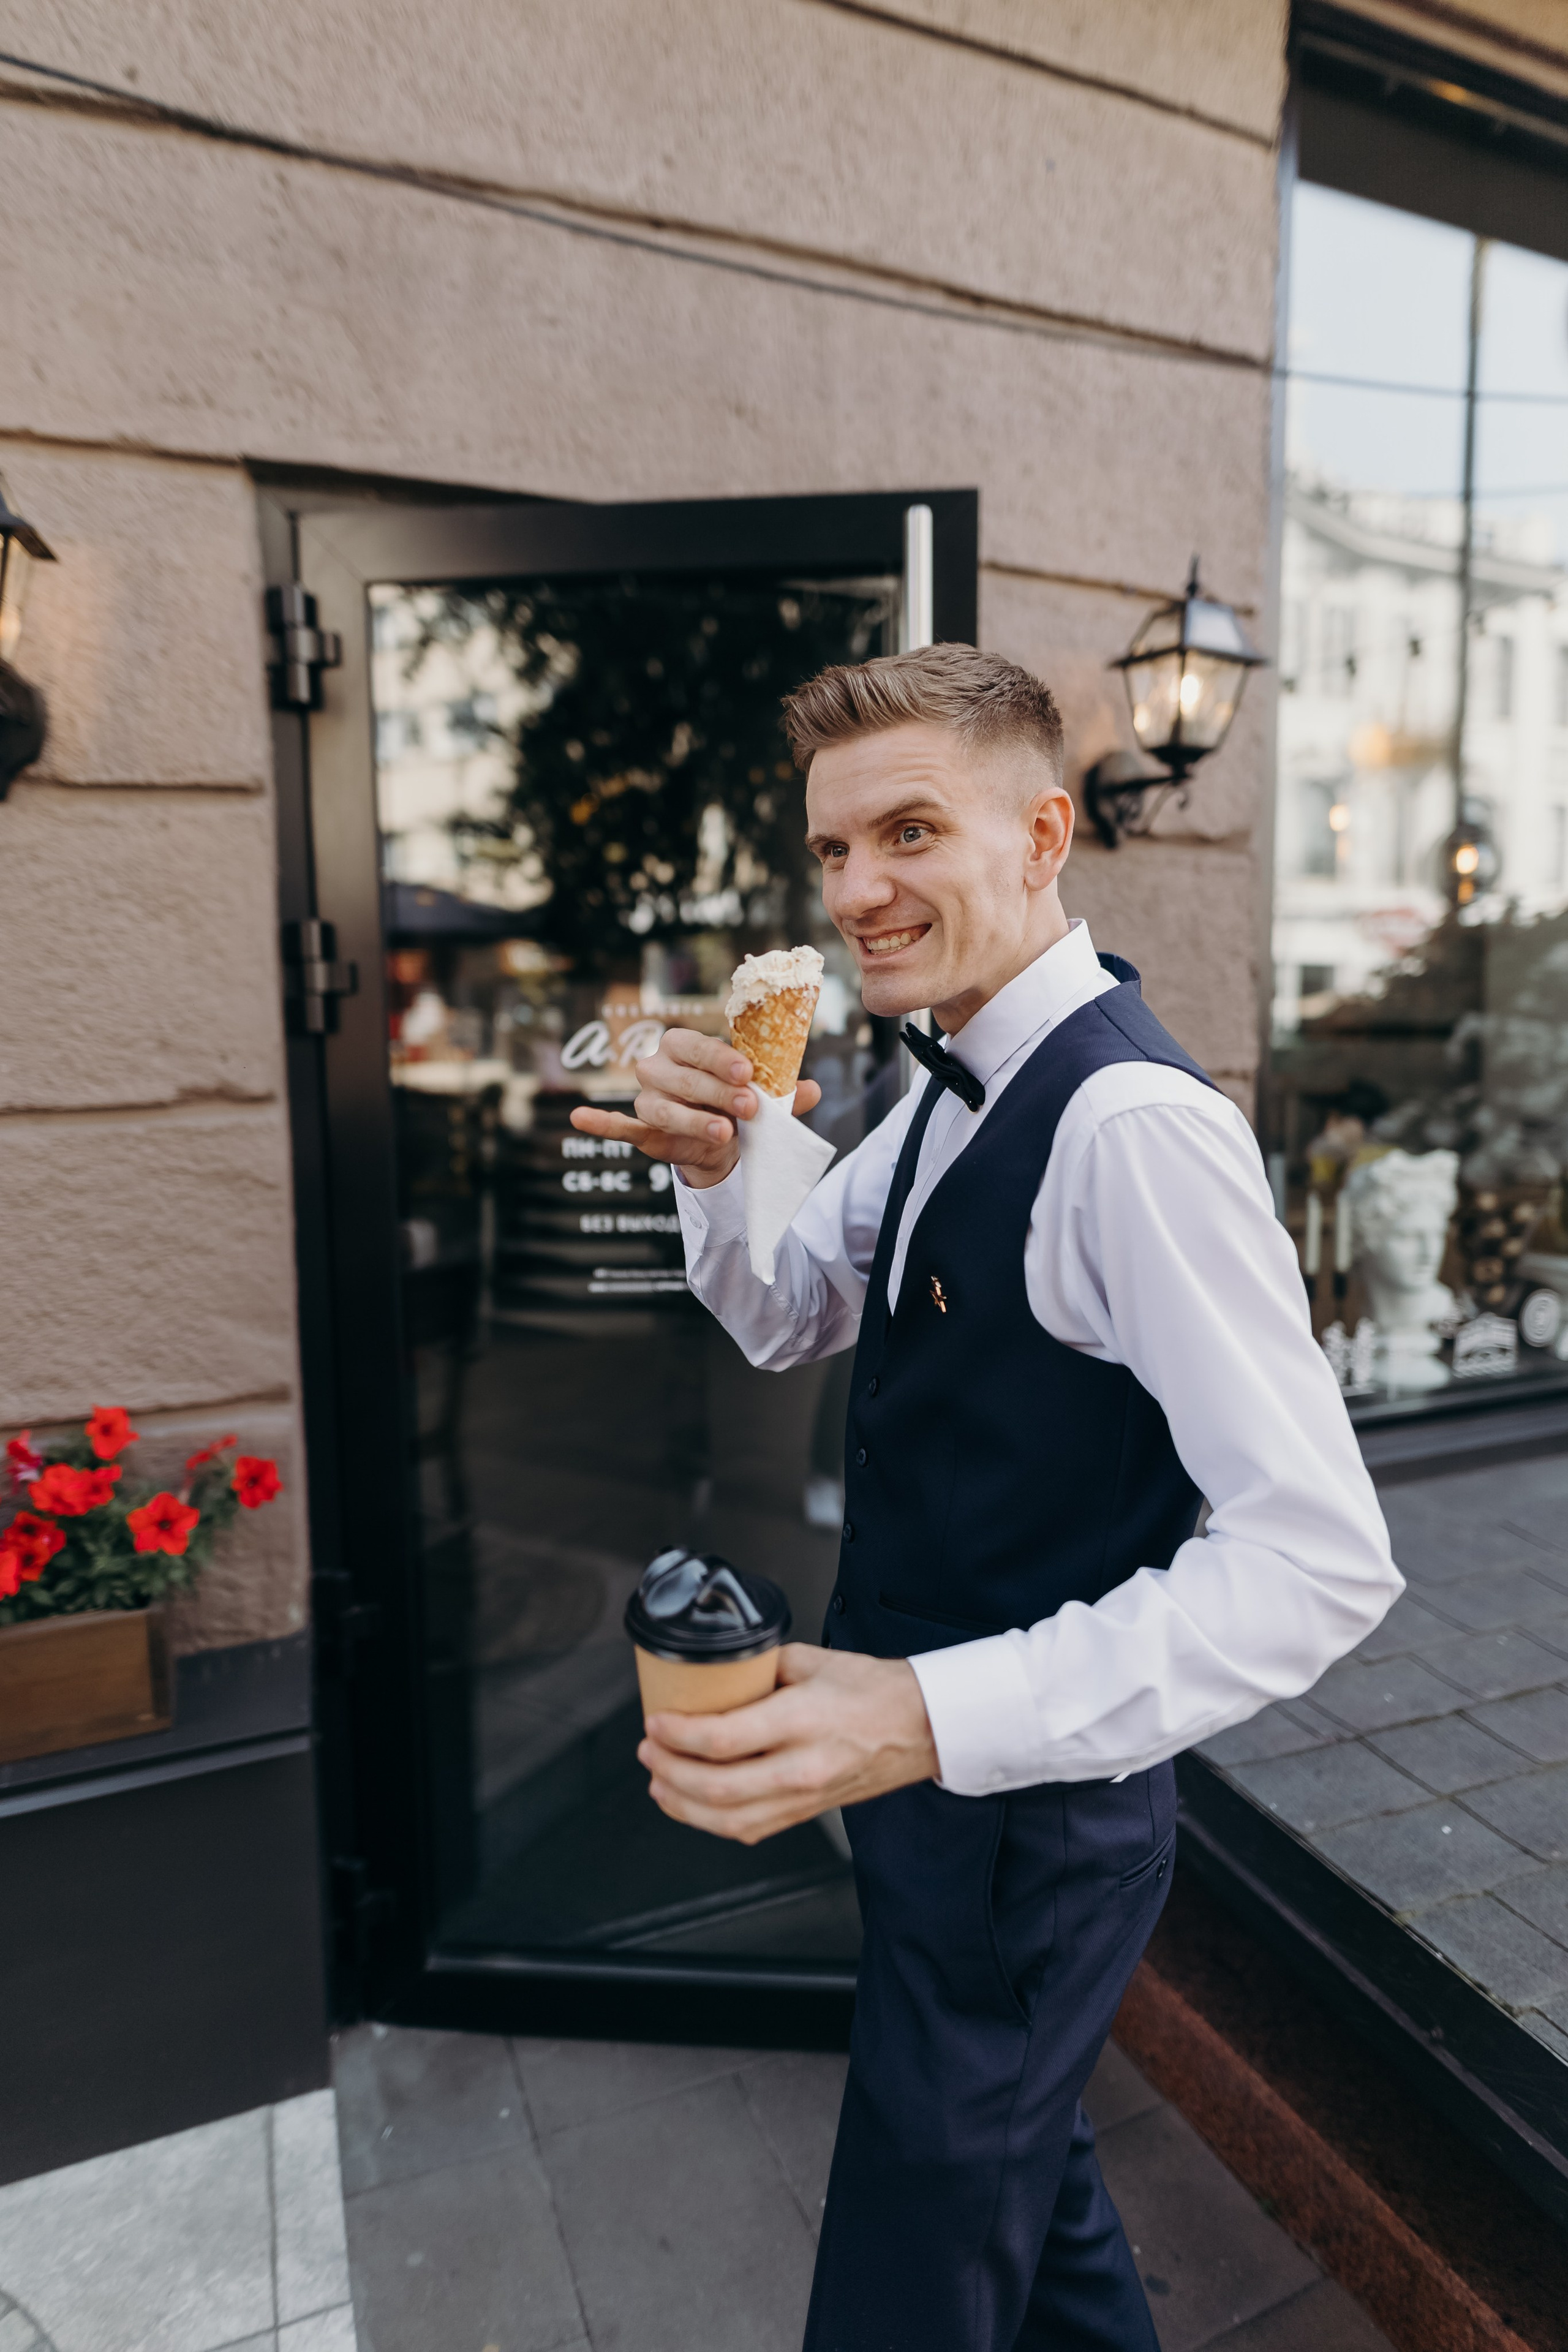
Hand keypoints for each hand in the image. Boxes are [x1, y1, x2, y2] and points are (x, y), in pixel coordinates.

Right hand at [568, 1027, 821, 1188]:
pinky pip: (618, 1125)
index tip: (747, 1073)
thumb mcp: (765, 1097)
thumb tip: (813, 1089)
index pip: (696, 1045)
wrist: (722, 1142)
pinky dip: (600, 1123)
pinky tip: (579, 1118)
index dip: (719, 1058)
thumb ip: (784, 1094)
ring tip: (723, 1132)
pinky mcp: (641, 1128)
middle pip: (683, 1078)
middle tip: (750, 1108)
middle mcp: (659, 1066)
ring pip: (663, 1107)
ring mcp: (647, 1098)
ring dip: (692, 1119)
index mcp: (685, 1046)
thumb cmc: (737, 1105)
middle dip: (717, 1093)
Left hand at [639, 1645, 939, 1842]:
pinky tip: (691, 1803)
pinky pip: (749, 1828)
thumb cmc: (874, 1691)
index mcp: (803, 1720)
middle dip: (669, 1770)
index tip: (655, 1721)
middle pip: (717, 1787)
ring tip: (659, 1780)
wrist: (920, 1727)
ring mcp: (805, 1798)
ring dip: (681, 1803)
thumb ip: (760, 1667)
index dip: (679, 1734)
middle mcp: (802, 1767)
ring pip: (727, 1819)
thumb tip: (717, 1672)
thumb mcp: (813, 1660)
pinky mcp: (806, 1813)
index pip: (725, 1738)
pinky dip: (711, 1820)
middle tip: (648, 1750)